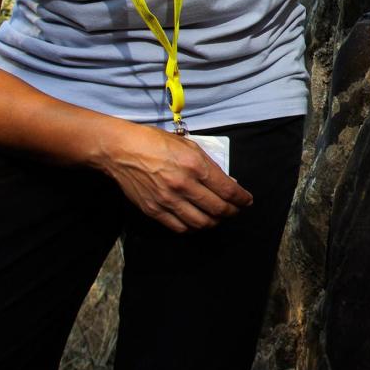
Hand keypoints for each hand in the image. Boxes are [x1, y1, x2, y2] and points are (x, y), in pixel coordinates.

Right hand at [94, 121, 252, 231]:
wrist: (122, 151)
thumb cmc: (156, 143)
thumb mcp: (189, 145)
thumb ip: (209, 165)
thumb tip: (229, 182)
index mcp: (195, 166)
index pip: (228, 191)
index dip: (242, 199)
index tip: (247, 201)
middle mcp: (183, 186)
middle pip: (218, 210)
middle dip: (232, 212)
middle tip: (235, 210)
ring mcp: (168, 200)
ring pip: (201, 223)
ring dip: (214, 222)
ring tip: (218, 217)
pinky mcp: (154, 210)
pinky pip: (180, 227)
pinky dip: (193, 227)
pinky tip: (197, 220)